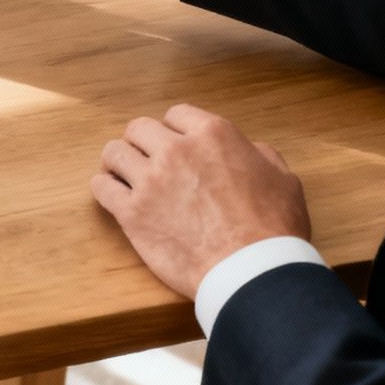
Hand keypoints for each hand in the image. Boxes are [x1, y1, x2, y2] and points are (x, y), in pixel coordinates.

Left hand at [90, 104, 310, 298]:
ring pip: (114, 153)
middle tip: (145, 159)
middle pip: (139, 128)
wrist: (252, 270)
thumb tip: (248, 151)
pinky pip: (102, 188)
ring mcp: (150, 180)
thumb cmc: (273, 228)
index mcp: (213, 134)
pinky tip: (112, 194)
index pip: (176, 114)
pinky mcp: (132, 213)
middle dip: (142, 141)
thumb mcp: (283, 178)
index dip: (174, 129)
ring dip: (117, 162)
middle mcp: (176, 150)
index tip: (172, 142)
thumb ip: (260, 156)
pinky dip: (104, 188)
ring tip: (122, 174)